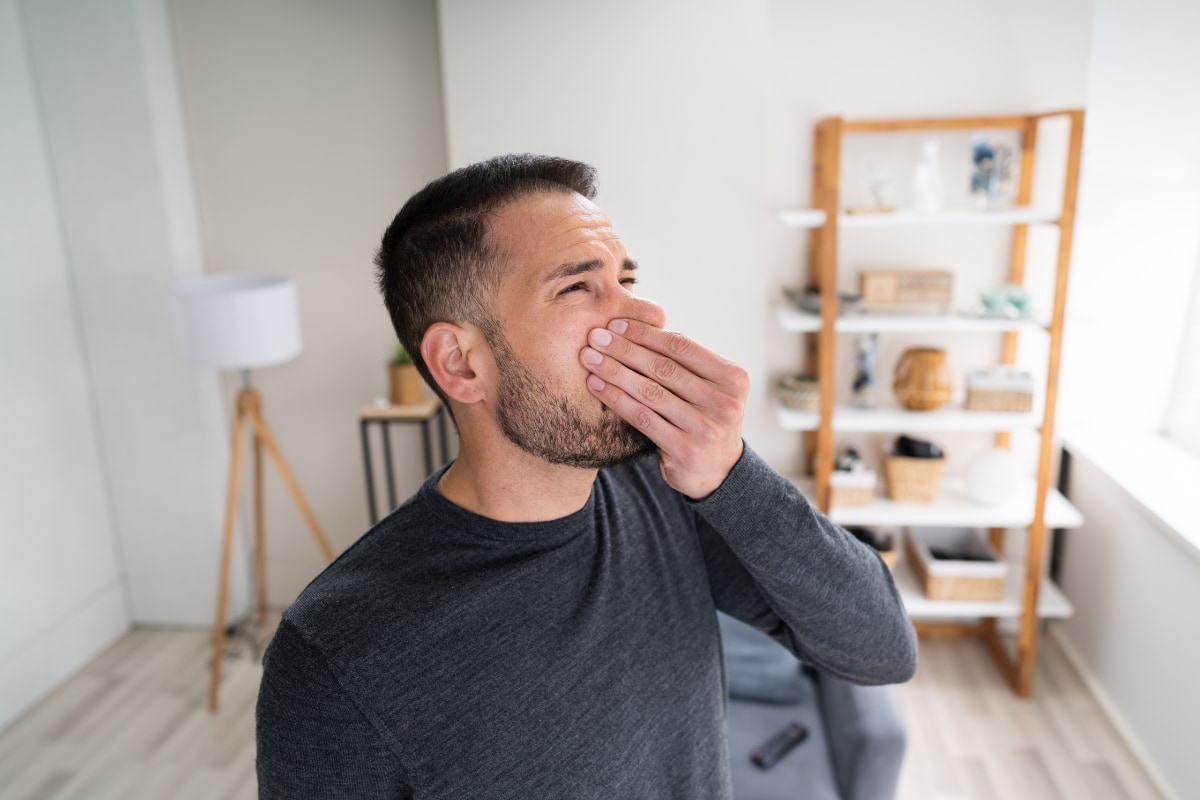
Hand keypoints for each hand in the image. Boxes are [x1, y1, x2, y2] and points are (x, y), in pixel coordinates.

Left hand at [580, 318, 747, 498]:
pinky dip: (616, 399)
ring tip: (589, 358)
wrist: (717, 469)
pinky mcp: (686, 451)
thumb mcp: (708, 386)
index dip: (646, 333)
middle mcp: (725, 402)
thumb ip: (684, 361)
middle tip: (595, 336)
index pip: (682, 347)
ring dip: (615, 372)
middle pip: (664, 368)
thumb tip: (634, 323)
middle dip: (624, 349)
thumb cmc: (703, 415)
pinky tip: (596, 386)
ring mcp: (706, 429)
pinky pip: (643, 418)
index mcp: (733, 377)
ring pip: (650, 392)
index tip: (616, 324)